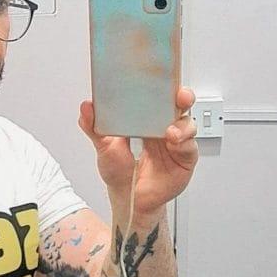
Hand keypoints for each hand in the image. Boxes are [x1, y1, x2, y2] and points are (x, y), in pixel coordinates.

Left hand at [78, 86, 198, 216]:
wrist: (127, 198)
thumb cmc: (118, 172)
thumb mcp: (103, 147)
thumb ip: (93, 127)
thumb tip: (86, 106)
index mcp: (148, 120)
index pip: (160, 97)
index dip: (165, 86)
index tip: (163, 78)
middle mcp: (165, 128)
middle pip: (180, 106)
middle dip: (183, 97)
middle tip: (179, 96)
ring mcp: (177, 143)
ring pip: (188, 124)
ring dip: (182, 125)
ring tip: (169, 132)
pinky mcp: (184, 159)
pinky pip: (190, 147)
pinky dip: (184, 143)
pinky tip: (174, 142)